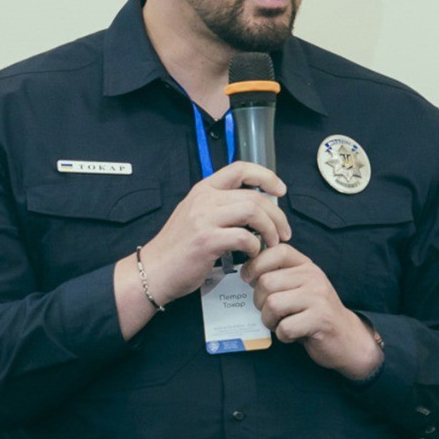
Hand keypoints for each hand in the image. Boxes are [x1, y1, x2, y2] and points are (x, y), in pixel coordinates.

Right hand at [136, 161, 290, 304]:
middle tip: (284, 232)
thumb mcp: (195, 215)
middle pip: (254, 196)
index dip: (266, 176)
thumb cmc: (177, 248)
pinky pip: (244, 238)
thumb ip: (220, 206)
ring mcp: (204, 219)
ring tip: (272, 243)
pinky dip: (255, 247)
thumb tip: (253, 207)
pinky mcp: (207, 240)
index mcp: (203, 189)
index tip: (280, 190)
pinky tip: (252, 254)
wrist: (154, 270)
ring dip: (270, 229)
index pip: (240, 168)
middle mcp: (204, 199)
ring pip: (253, 212)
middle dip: (277, 215)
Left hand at [241, 244, 382, 379]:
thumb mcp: (299, 287)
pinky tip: (293, 334)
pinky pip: (285, 327)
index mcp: (306, 265)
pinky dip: (283, 335)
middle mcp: (313, 277)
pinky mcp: (320, 319)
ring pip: (272, 304)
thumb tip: (246, 271)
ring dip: (269, 321)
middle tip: (271, 312)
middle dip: (260, 302)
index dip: (256, 264)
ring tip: (281, 323)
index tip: (249, 279)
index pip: (277, 251)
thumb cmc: (314, 313)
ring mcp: (318, 297)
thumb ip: (279, 276)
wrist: (346, 338)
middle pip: (266, 282)